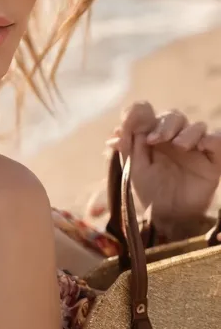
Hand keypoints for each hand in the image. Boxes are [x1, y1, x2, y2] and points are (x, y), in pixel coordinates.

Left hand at [106, 102, 220, 234]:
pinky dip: (212, 138)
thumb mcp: (133, 168)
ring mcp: (195, 147)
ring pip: (197, 126)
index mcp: (153, 134)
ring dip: (187, 132)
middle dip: (164, 125)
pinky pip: (217, 140)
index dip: (139, 114)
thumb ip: (128, 146)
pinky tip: (202, 146)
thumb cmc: (150, 190)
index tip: (130, 128)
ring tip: (179, 146)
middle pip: (174, 116)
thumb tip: (118, 130)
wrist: (167, 216)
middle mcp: (174, 137)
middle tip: (155, 140)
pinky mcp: (213, 160)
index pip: (149, 112)